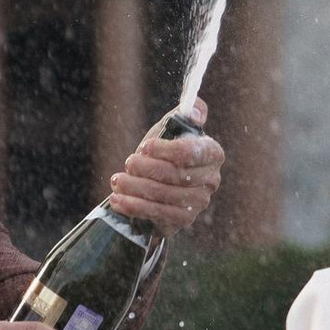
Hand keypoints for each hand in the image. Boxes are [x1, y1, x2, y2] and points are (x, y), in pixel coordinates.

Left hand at [108, 100, 222, 234]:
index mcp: (213, 153)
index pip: (191, 152)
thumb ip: (184, 114)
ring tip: (117, 180)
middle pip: (176, 175)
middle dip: (147, 169)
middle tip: (128, 163)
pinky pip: (157, 213)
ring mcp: (199, 202)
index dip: (166, 150)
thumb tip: (194, 110)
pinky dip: (134, 206)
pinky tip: (117, 200)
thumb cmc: (164, 152)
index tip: (144, 147)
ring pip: (164, 194)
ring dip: (136, 187)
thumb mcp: (171, 129)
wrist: (156, 183)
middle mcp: (211, 180)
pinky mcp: (183, 220)